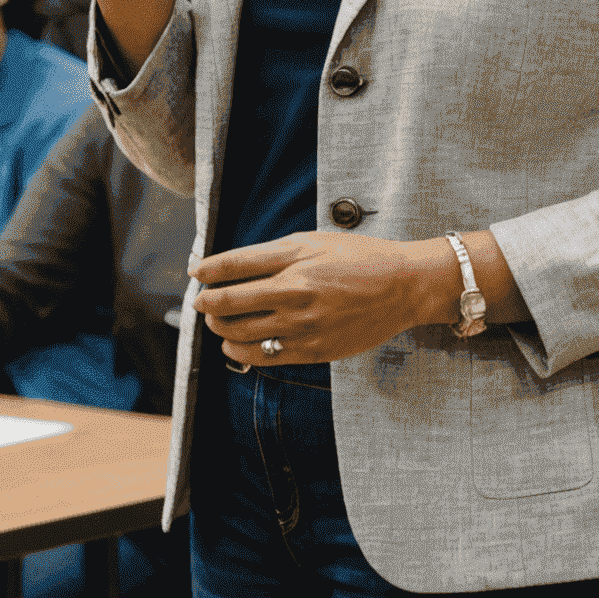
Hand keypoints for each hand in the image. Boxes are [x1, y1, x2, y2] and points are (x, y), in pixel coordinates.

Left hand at [191, 233, 438, 366]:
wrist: (402, 287)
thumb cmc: (358, 259)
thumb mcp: (314, 241)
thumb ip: (274, 253)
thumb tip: (235, 265)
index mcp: (295, 258)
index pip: (235, 264)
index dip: (208, 268)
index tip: (196, 272)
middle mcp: (295, 291)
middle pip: (230, 301)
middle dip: (207, 303)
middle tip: (200, 302)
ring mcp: (303, 324)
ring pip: (241, 333)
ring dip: (219, 329)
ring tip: (216, 324)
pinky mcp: (313, 350)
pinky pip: (264, 357)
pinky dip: (241, 353)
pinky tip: (235, 346)